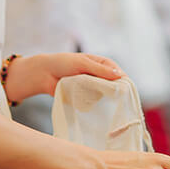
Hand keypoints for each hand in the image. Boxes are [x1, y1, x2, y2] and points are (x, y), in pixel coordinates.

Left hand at [4, 53, 122, 102]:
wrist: (44, 74)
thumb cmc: (63, 63)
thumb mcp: (82, 63)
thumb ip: (100, 70)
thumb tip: (120, 75)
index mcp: (101, 64)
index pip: (118, 72)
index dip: (122, 81)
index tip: (125, 90)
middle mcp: (99, 75)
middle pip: (114, 85)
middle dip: (115, 92)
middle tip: (117, 100)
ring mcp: (92, 87)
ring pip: (104, 95)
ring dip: (103, 98)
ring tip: (102, 102)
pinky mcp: (85, 97)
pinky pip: (94, 102)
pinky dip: (93, 103)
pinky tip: (93, 105)